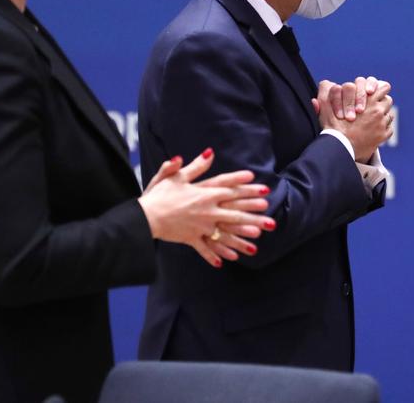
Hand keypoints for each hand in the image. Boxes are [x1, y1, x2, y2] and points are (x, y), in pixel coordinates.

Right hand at [138, 149, 275, 267]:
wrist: (143, 217)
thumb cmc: (159, 194)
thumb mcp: (176, 176)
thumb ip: (195, 166)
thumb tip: (210, 152)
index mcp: (203, 193)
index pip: (230, 188)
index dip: (246, 186)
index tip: (261, 186)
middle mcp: (206, 210)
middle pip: (235, 212)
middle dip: (254, 214)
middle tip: (270, 216)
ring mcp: (200, 226)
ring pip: (225, 233)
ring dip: (242, 236)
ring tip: (257, 238)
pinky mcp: (191, 238)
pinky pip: (206, 248)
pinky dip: (216, 254)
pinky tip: (228, 260)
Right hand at [316, 80, 393, 161]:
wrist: (340, 149)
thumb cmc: (333, 128)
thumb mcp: (328, 107)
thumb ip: (328, 94)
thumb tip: (326, 84)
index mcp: (369, 99)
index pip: (383, 87)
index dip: (378, 89)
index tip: (372, 93)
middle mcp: (378, 110)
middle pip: (388, 100)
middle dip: (381, 102)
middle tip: (372, 107)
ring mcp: (381, 123)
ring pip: (389, 114)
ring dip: (382, 115)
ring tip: (371, 120)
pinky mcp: (383, 135)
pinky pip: (388, 128)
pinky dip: (382, 129)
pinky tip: (371, 131)